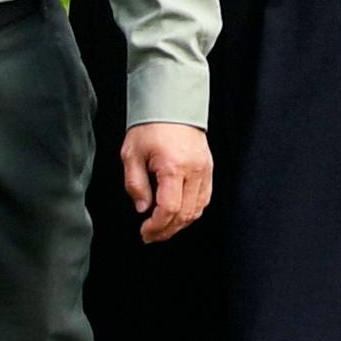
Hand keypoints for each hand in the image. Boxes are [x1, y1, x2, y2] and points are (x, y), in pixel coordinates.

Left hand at [122, 122, 214, 241]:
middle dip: (167, 230)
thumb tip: (142, 208)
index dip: (156, 226)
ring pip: (199, 209)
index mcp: (173, 167)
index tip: (144, 232)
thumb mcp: (131, 155)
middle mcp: (194, 171)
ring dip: (181, 223)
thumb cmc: (150, 127)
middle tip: (150, 235)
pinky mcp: (209, 168)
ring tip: (163, 227)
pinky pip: (205, 198)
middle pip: (186, 213)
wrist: (172, 105)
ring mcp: (205, 170)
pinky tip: (178, 213)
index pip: (169, 208)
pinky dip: (192, 211)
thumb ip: (135, 185)